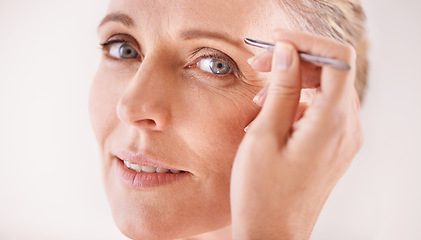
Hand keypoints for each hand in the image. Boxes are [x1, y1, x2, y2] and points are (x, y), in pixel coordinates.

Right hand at [230, 30, 362, 239]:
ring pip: (328, 89)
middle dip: (296, 61)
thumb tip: (288, 53)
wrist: (273, 233)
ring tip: (261, 95)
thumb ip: (282, 90)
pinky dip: (302, 100)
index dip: (308, 42)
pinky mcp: (336, 146)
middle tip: (260, 64)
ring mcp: (345, 138)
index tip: (278, 41)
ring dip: (297, 81)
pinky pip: (325, 109)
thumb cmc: (262, 193)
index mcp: (331, 124)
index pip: (338, 59)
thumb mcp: (264, 135)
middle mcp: (348, 129)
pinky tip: (274, 112)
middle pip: (333, 72)